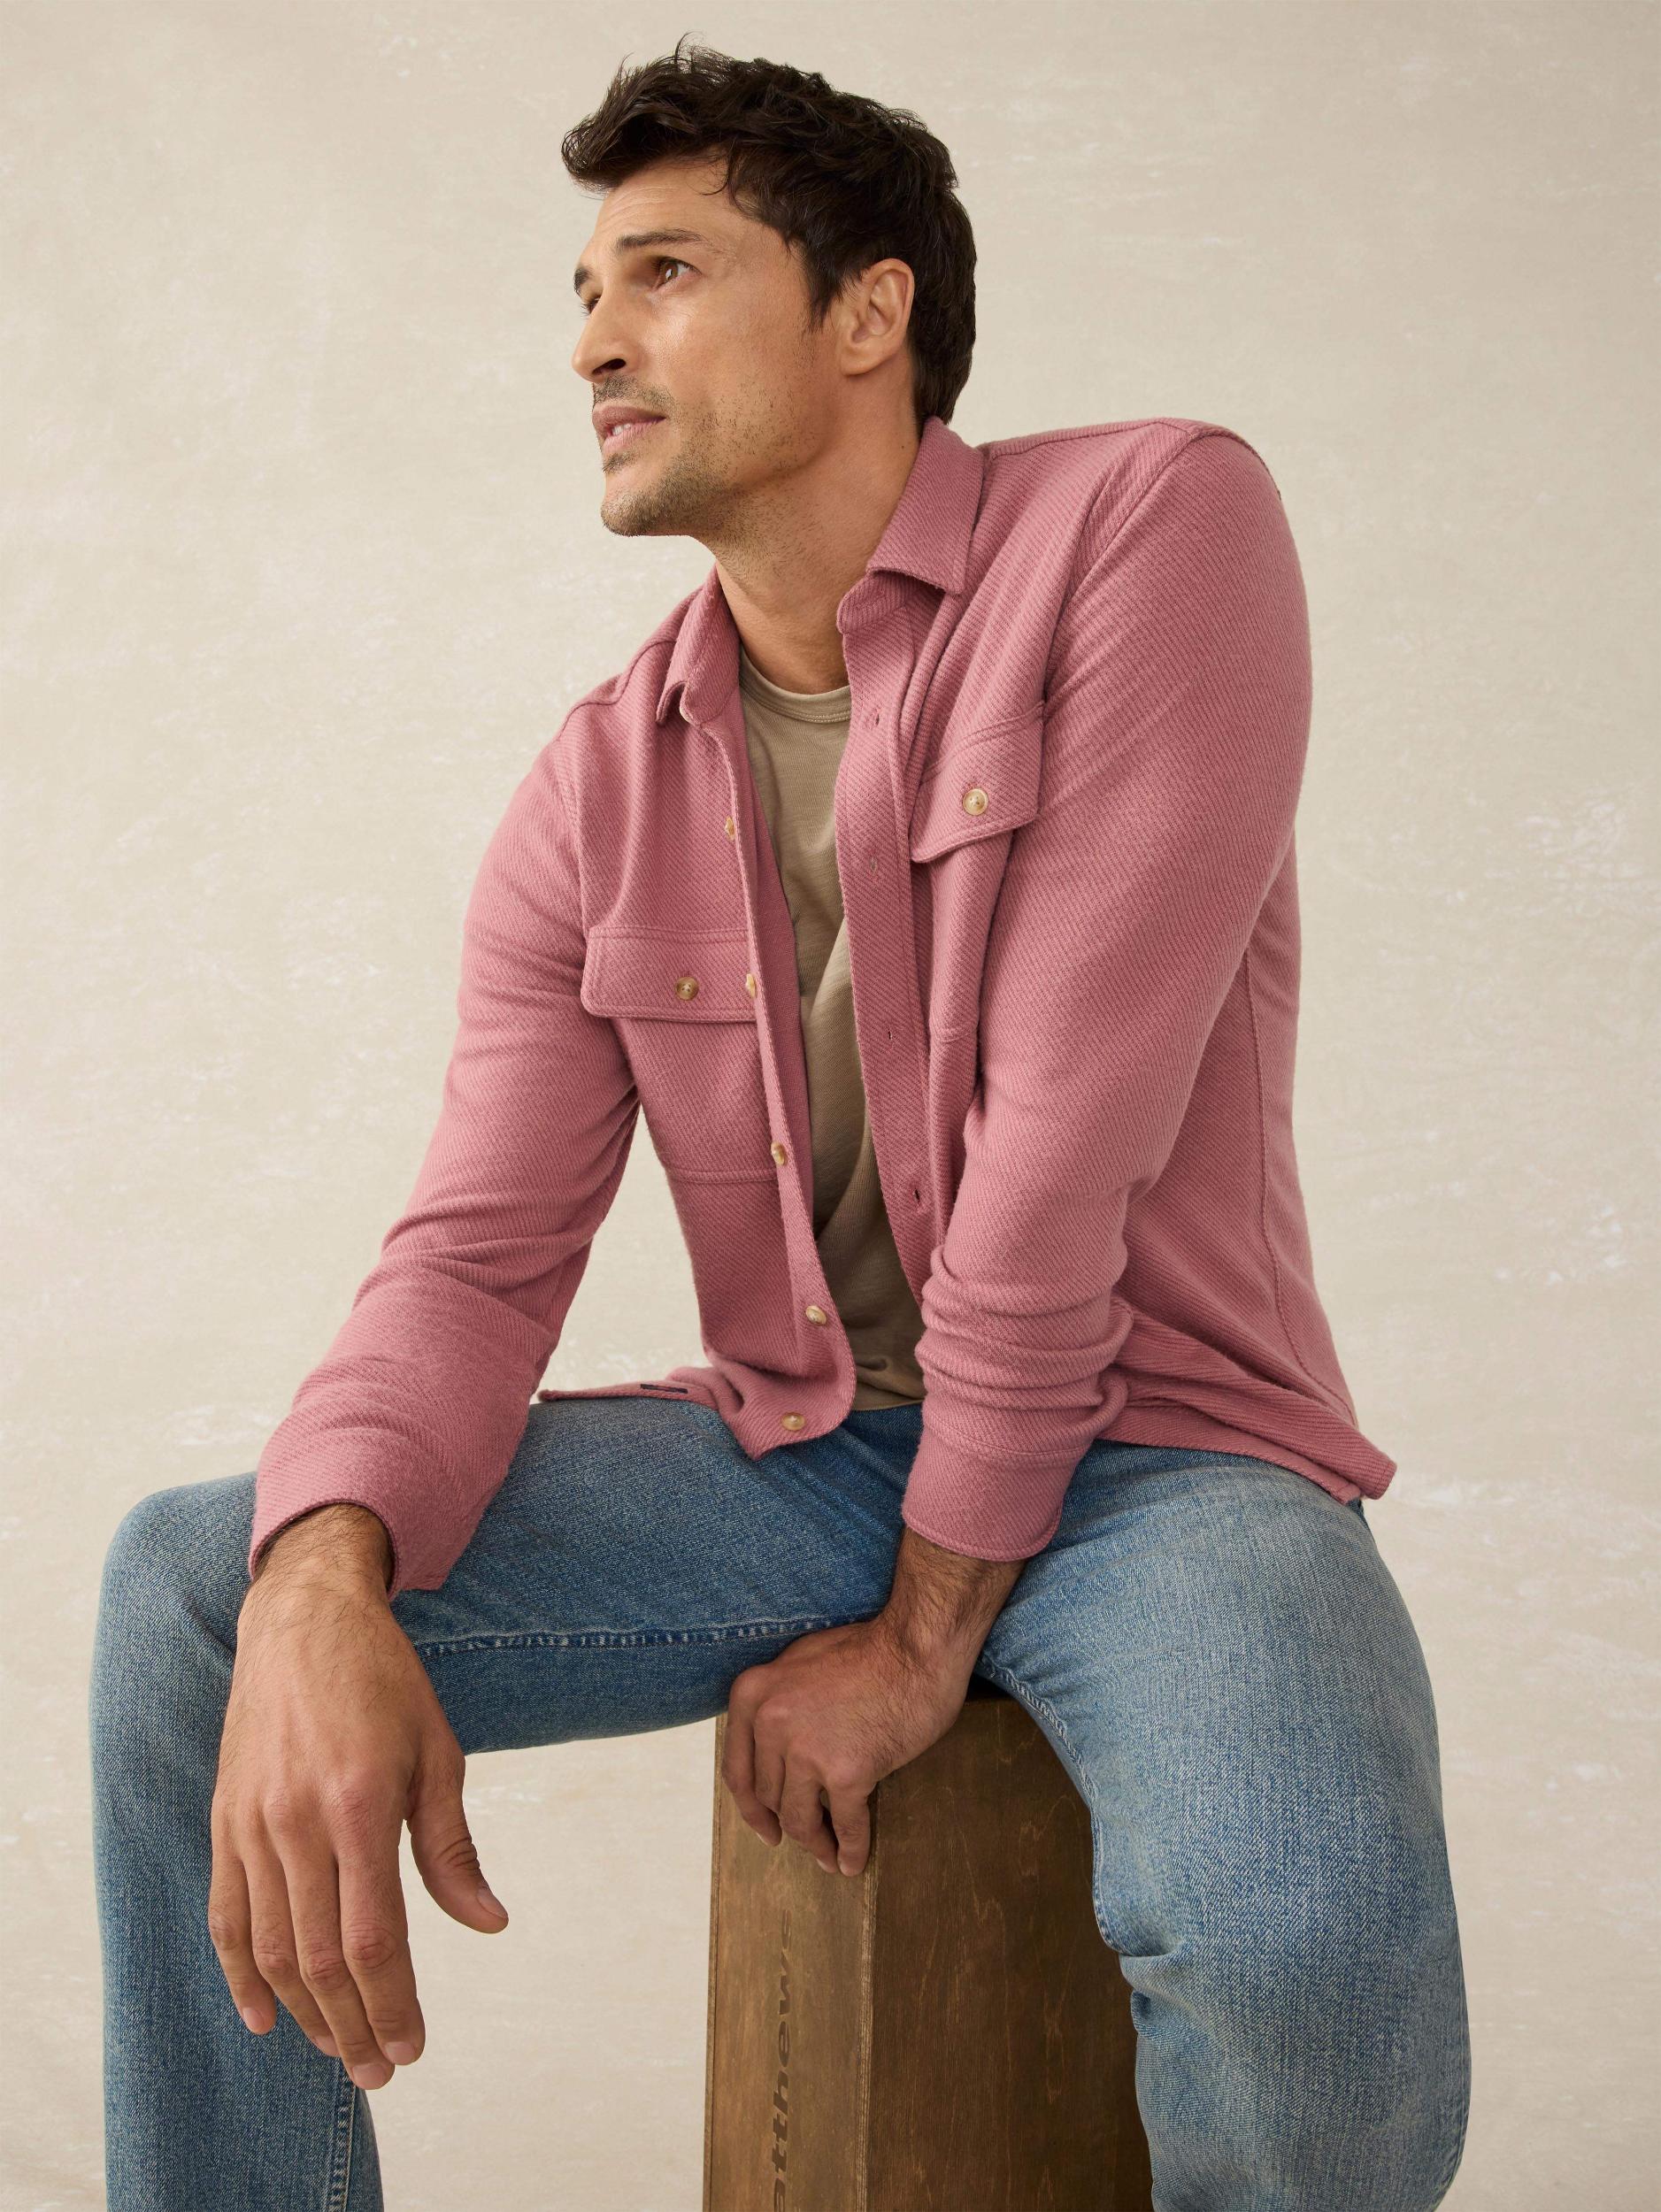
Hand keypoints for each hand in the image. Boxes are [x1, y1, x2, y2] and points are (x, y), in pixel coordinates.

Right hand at [208, 1511, 509, 2090]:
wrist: (303, 1620)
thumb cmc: (383, 1681)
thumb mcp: (438, 1752)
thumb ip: (453, 1847)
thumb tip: (489, 1923)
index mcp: (360, 1805)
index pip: (373, 1938)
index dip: (392, 2004)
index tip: (412, 2047)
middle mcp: (297, 1822)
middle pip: (320, 1959)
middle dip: (353, 2026)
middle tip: (380, 2072)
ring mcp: (252, 1825)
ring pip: (271, 1948)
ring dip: (304, 2013)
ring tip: (339, 2051)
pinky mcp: (225, 1821)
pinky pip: (226, 1915)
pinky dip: (241, 1973)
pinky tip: (264, 2015)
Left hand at [720, 1615, 975, 1878]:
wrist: (916, 1647)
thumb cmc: (869, 1651)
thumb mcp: (801, 1664)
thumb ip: (778, 1703)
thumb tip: (771, 1752)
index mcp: (753, 1695)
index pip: (737, 1769)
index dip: (751, 1808)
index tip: (764, 1828)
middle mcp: (770, 1723)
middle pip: (769, 1797)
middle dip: (787, 1825)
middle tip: (806, 1841)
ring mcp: (806, 1749)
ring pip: (800, 1818)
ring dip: (815, 1844)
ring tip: (829, 1858)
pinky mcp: (846, 1771)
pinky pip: (844, 1824)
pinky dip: (850, 1850)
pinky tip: (854, 1862)